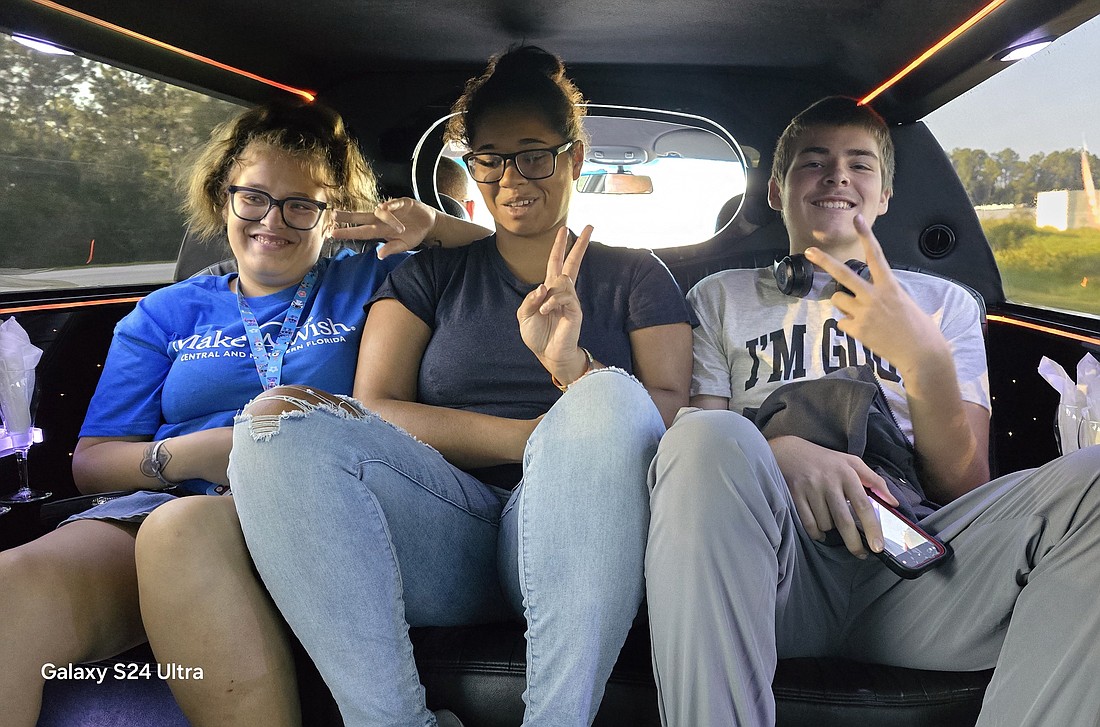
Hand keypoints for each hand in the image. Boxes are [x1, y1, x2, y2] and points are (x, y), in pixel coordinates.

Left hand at [332, 198, 436, 258]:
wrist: (429, 223)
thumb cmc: (414, 234)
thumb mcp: (404, 246)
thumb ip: (392, 249)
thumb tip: (380, 255)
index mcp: (380, 231)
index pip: (361, 231)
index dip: (348, 232)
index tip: (333, 233)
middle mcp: (381, 219)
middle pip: (361, 216)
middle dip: (347, 216)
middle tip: (333, 215)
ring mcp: (391, 210)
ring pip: (379, 212)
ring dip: (387, 219)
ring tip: (401, 229)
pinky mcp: (401, 202)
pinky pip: (393, 203)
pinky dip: (389, 205)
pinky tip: (385, 208)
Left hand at [517, 225, 591, 382]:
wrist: (548, 354)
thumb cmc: (537, 335)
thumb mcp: (524, 316)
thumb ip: (529, 299)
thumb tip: (543, 287)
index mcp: (549, 290)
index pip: (556, 263)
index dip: (559, 246)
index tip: (565, 229)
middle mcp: (562, 292)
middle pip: (573, 263)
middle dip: (580, 244)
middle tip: (590, 226)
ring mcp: (570, 300)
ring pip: (562, 281)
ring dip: (549, 295)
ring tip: (542, 312)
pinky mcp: (575, 310)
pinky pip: (564, 297)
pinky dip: (551, 303)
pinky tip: (545, 312)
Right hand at [769, 435, 897, 556]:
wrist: (790, 451)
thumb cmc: (826, 460)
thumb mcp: (852, 463)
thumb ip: (875, 481)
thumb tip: (893, 502)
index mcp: (847, 473)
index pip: (863, 505)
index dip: (872, 528)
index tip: (878, 546)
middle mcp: (829, 481)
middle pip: (844, 520)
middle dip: (854, 542)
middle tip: (861, 554)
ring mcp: (811, 488)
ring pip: (825, 523)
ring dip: (831, 531)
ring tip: (834, 525)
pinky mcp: (795, 494)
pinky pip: (808, 523)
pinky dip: (816, 533)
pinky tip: (821, 532)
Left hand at [804, 214, 949, 374]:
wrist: (921, 355)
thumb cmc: (919, 329)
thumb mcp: (905, 302)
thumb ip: (885, 293)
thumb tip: (868, 291)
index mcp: (890, 285)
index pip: (876, 254)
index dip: (865, 235)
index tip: (856, 218)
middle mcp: (874, 296)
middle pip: (843, 273)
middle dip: (824, 261)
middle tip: (809, 251)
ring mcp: (864, 313)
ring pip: (837, 299)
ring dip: (843, 304)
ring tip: (861, 314)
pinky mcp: (857, 330)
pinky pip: (841, 322)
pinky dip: (849, 326)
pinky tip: (865, 332)